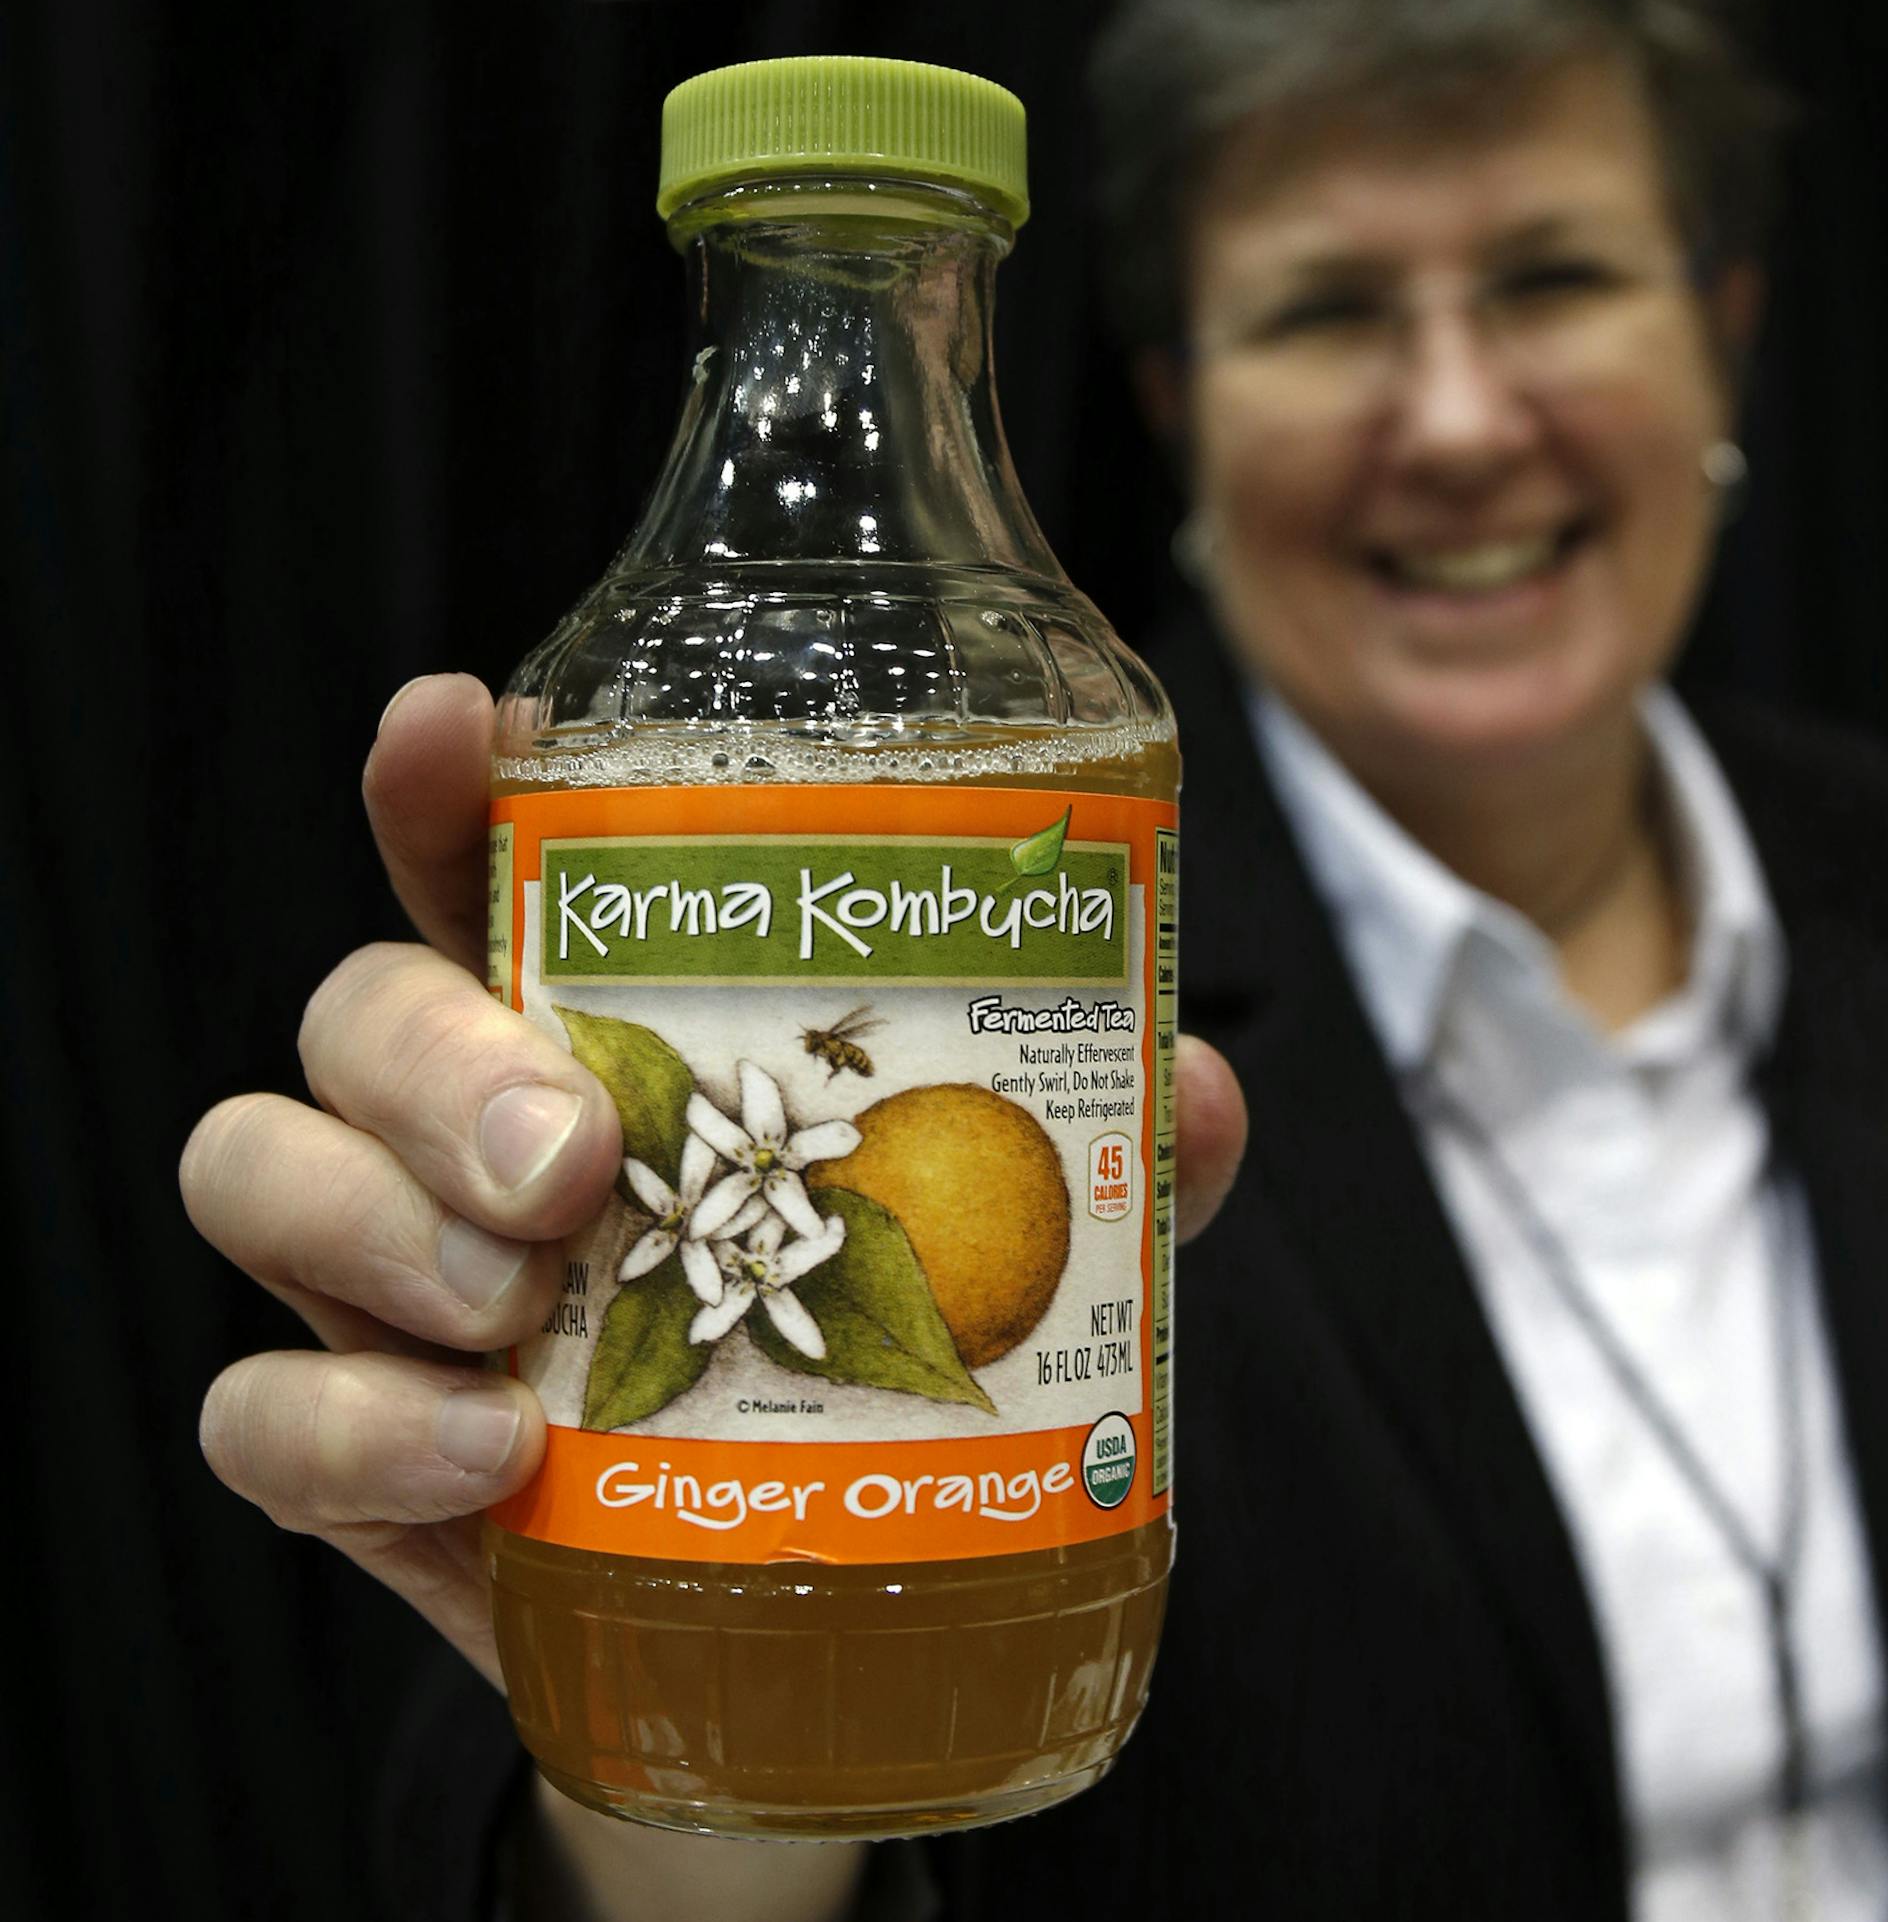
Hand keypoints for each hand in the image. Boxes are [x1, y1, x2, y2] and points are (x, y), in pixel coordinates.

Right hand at [183, 673, 1248, 1687]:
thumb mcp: (1010, 1242)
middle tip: (577, 1154)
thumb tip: (1198, 1097)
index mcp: (603, 1023)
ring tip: (521, 1299)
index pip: (486, 860)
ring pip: (261, 1166)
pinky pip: (259, 1414)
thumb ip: (1102, 1158)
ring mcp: (388, 1280)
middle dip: (440, 1055)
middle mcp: (462, 1124)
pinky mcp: (353, 1447)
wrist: (801, 1599)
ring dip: (379, 1221)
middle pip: (358, 1004)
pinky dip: (354, 1427)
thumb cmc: (874, 1356)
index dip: (448, 778)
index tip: (459, 718)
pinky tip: (490, 1452)